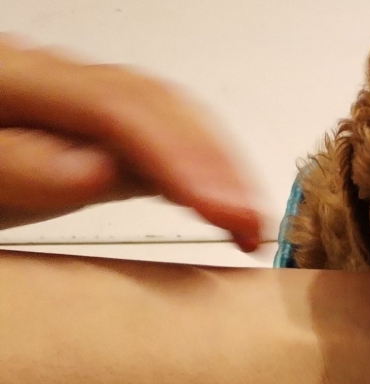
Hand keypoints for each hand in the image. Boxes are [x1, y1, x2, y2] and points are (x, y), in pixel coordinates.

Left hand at [0, 35, 261, 249]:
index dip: (181, 156)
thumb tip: (93, 167)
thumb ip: (9, 167)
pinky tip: (218, 205)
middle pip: (154, 101)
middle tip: (253, 225)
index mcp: (9, 80)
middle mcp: (45, 84)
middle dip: (216, 163)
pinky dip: (197, 174)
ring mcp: (66, 107)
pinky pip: (152, 140)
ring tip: (250, 222)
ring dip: (218, 169)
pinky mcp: (78, 136)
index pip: (115, 106)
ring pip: (165, 115)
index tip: (224, 209)